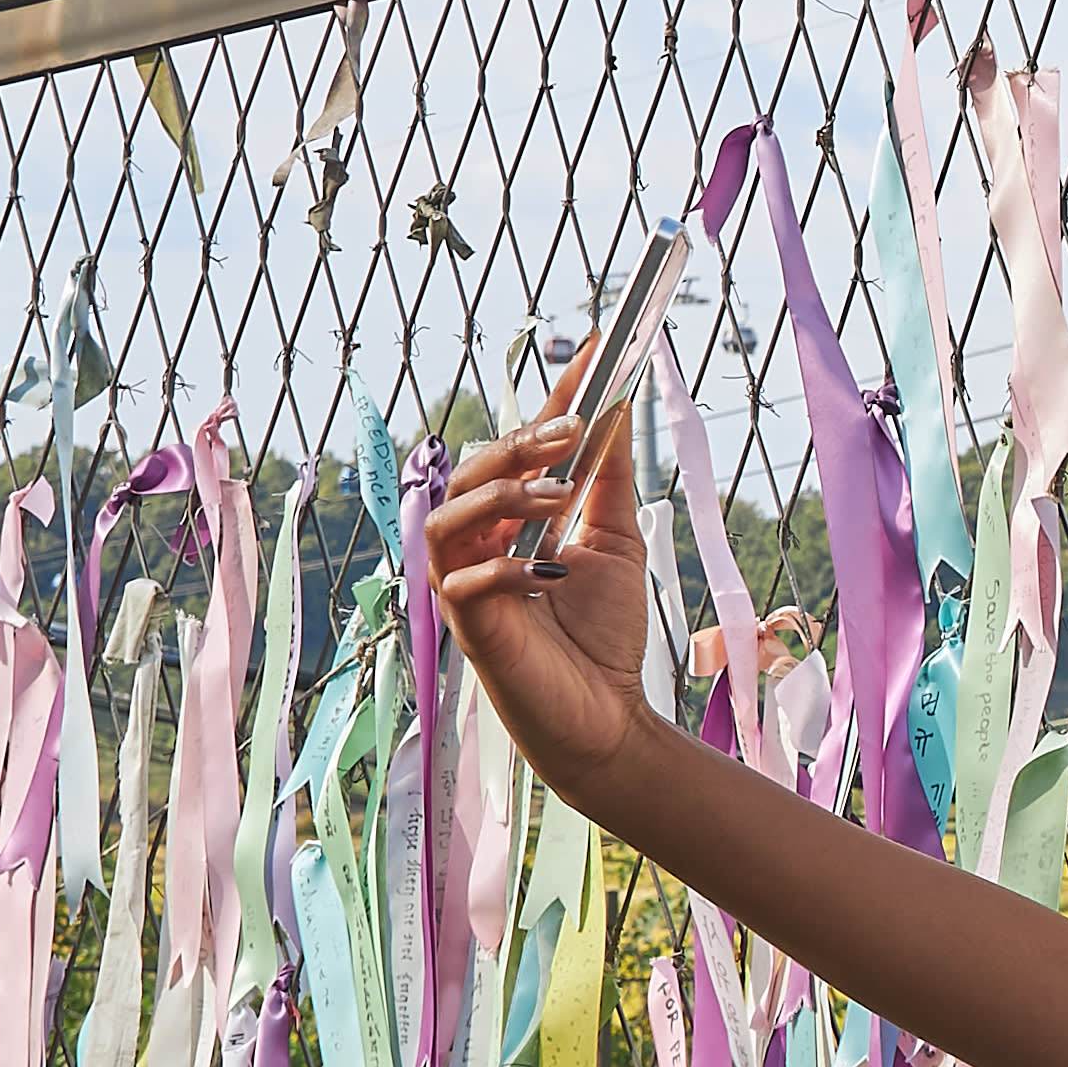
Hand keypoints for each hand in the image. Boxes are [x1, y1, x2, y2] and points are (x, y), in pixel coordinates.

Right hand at [423, 399, 651, 805]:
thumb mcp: (616, 543)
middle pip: (472, 474)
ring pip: (450, 520)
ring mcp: (466, 586)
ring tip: (561, 497)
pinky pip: (464, 586)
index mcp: (511, 520)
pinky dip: (503, 570)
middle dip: (519, 444)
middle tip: (575, 430)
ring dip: (504, 497)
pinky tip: (545, 574)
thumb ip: (610, 482)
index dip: (554, 398)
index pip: (521, 447)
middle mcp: (479, 545)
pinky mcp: (469, 630)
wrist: (605, 718)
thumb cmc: (601, 635)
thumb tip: (617, 411)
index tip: (595, 348)